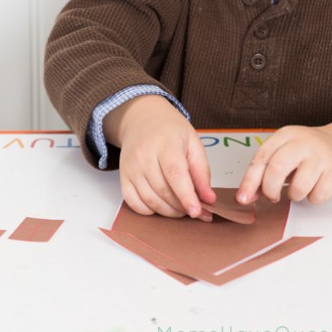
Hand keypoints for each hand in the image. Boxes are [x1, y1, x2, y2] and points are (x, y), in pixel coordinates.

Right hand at [104, 95, 215, 217]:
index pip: (175, 174)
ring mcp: (131, 168)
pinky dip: (149, 212)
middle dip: (181, 207)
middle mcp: (145, 156)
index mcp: (166, 143)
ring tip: (182, 209)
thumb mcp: (193, 142)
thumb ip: (202, 171)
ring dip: (168, 212)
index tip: (197, 212)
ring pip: (149, 200)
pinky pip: (134, 203)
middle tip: (196, 210)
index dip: (186, 196)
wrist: (142, 119)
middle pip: (163, 191)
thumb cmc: (170, 130)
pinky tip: (162, 207)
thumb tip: (208, 198)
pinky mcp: (123, 177)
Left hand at [236, 124, 331, 205]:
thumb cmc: (305, 152)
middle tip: (272, 196)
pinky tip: (314, 187)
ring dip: (293, 196)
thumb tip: (246, 196)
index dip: (250, 180)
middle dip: (270, 189)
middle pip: (277, 168)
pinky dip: (312, 198)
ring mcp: (321, 156)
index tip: (242, 198)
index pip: (262, 156)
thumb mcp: (283, 152)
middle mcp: (303, 142)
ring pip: (299, 187)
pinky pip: (317, 196)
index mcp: (286, 135)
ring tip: (297, 189)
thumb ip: (263, 171)